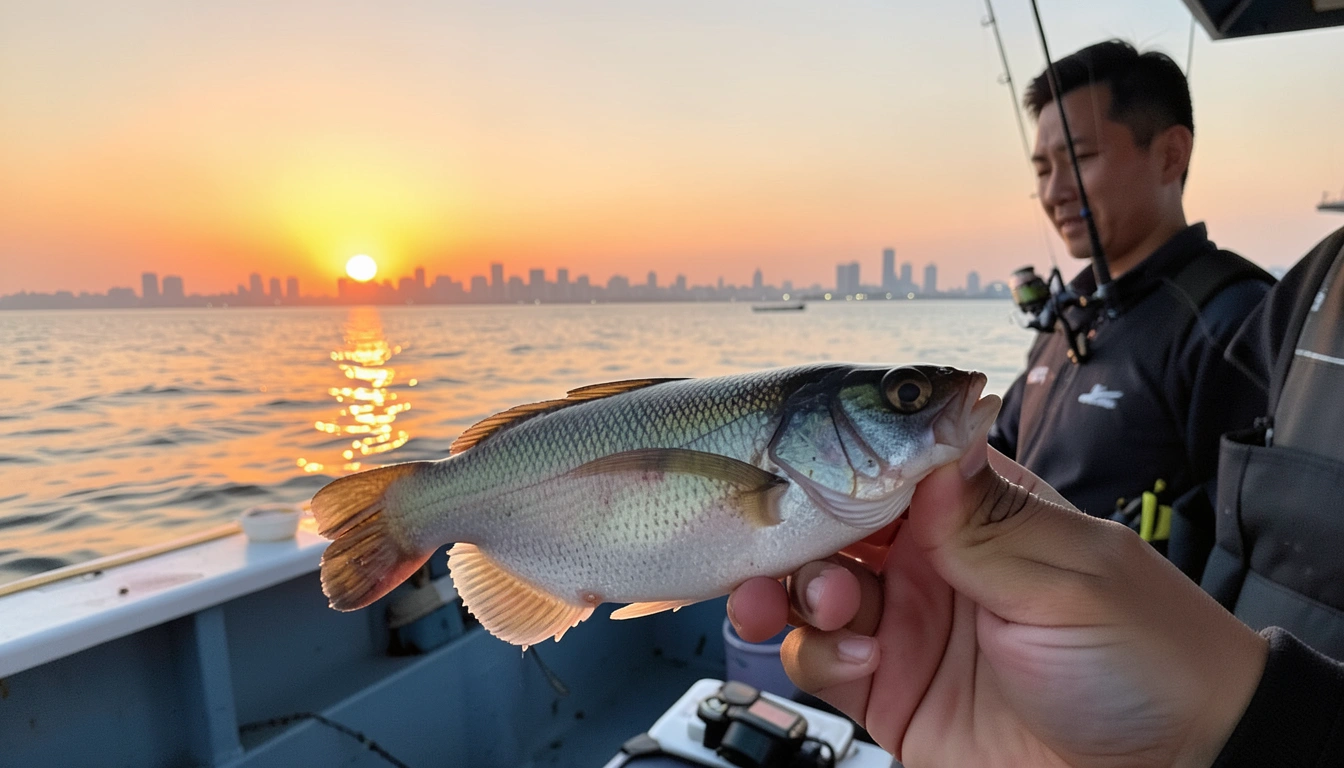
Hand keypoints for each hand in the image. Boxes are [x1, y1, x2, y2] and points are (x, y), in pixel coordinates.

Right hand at [727, 442, 1267, 766]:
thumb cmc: (1147, 658)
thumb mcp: (1070, 577)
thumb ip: (983, 520)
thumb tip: (927, 440)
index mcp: (976, 516)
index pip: (882, 468)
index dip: (832, 466)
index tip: (795, 471)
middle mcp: (932, 565)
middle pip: (828, 527)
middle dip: (791, 529)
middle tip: (785, 546)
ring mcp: (906, 628)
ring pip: (810, 590)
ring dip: (794, 589)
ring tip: (829, 605)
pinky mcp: (888, 693)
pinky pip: (818, 661)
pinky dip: (819, 654)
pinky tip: (863, 661)